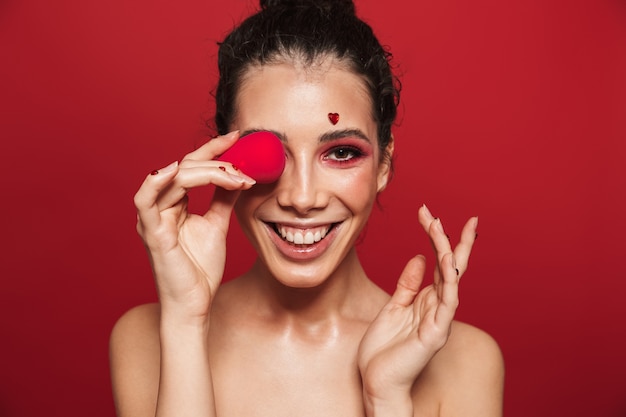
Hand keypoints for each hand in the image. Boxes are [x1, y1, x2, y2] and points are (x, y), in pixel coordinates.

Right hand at [133, 131, 255, 321]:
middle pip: (185, 168)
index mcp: (173, 204)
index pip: (192, 167)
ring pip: (174, 178)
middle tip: (246, 168)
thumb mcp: (217, 225)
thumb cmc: (201, 270)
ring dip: (206, 172)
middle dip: (218, 163)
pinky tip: (177, 170)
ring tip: (234, 175)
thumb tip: (240, 175)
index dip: (212, 149)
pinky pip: (146, 200)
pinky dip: (158, 181)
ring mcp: (152, 218)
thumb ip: (224, 199)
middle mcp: (159, 206)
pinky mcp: (151, 232)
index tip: (236, 137)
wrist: (195, 304)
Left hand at [358, 205, 477, 402]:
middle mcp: (438, 307)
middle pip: (452, 267)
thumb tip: (419, 257)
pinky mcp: (435, 334)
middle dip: (452, 240)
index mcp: (428, 300)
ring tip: (441, 229)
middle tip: (452, 216)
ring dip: (448, 253)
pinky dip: (448, 282)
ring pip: (451, 280)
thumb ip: (407, 284)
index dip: (437, 238)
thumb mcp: (393, 307)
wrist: (377, 381)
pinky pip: (446, 303)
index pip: (440, 263)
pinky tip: (446, 262)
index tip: (428, 213)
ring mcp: (439, 320)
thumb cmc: (384, 349)